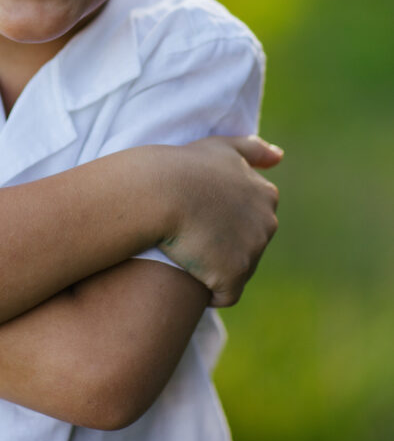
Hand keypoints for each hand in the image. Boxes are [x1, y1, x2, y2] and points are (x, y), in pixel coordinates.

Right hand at [158, 135, 281, 306]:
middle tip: (191, 235)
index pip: (252, 218)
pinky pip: (225, 294)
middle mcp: (267, 223)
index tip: (201, 217)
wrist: (161, 192)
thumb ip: (253, 149)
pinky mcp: (234, 276)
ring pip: (238, 270)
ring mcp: (252, 251)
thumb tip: (280, 156)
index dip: (225, 221)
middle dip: (225, 245)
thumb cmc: (185, 166)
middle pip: (248, 245)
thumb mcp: (222, 146)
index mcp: (266, 195)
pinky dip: (211, 291)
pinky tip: (190, 277)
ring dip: (217, 266)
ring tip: (188, 253)